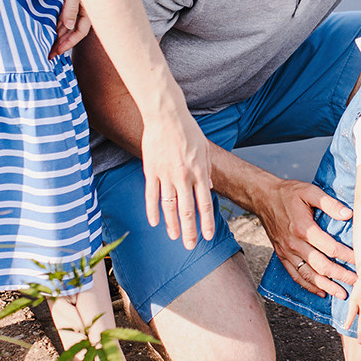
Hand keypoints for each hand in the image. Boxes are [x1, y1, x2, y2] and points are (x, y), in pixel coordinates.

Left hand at [48, 0, 91, 60]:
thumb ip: (70, 7)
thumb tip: (67, 27)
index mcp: (89, 7)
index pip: (80, 32)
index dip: (68, 44)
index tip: (56, 52)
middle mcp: (84, 7)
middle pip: (73, 31)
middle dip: (62, 43)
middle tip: (49, 54)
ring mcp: (76, 2)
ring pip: (67, 23)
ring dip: (58, 34)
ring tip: (46, 44)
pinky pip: (63, 13)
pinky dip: (56, 22)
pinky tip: (48, 27)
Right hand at [140, 107, 215, 247]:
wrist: (167, 115)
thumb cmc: (188, 130)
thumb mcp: (205, 150)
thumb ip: (208, 171)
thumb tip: (209, 189)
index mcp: (200, 172)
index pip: (205, 204)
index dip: (206, 223)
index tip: (207, 236)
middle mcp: (184, 177)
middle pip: (187, 211)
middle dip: (190, 231)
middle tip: (190, 245)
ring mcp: (166, 175)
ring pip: (169, 206)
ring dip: (172, 224)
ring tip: (174, 237)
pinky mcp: (151, 170)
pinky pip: (151, 195)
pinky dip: (152, 210)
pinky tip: (155, 222)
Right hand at [250, 175, 355, 297]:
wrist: (263, 198)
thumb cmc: (288, 193)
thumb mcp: (309, 191)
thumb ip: (329, 203)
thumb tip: (348, 214)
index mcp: (304, 228)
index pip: (330, 248)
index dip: (347, 256)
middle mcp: (295, 244)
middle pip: (321, 265)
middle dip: (341, 275)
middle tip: (357, 281)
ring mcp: (287, 252)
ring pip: (309, 274)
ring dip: (326, 285)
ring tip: (341, 293)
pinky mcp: (282, 256)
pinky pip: (295, 275)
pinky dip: (308, 285)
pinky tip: (321, 292)